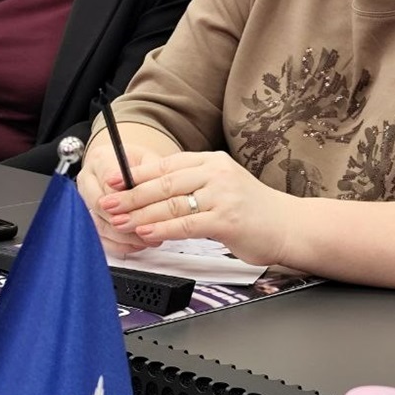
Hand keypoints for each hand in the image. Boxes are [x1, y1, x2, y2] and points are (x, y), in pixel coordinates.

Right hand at [77, 139, 164, 256]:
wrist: (126, 167)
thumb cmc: (138, 164)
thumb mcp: (149, 161)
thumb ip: (148, 176)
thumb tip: (150, 193)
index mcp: (100, 160)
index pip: (108, 184)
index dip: (127, 201)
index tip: (146, 212)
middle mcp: (88, 180)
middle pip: (99, 207)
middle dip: (125, 221)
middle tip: (148, 229)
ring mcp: (85, 200)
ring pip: (99, 225)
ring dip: (124, 236)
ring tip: (147, 240)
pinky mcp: (87, 218)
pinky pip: (100, 237)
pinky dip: (119, 244)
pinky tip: (136, 244)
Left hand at [96, 151, 293, 266]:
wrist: (289, 225)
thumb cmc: (253, 210)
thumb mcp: (222, 186)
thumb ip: (191, 185)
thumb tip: (151, 190)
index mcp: (212, 161)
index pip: (166, 164)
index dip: (135, 173)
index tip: (111, 181)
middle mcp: (216, 173)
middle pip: (164, 182)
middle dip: (130, 194)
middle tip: (106, 202)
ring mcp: (223, 195)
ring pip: (172, 203)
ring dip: (140, 213)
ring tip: (119, 220)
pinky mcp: (227, 220)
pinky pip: (187, 224)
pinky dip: (162, 228)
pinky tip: (146, 232)